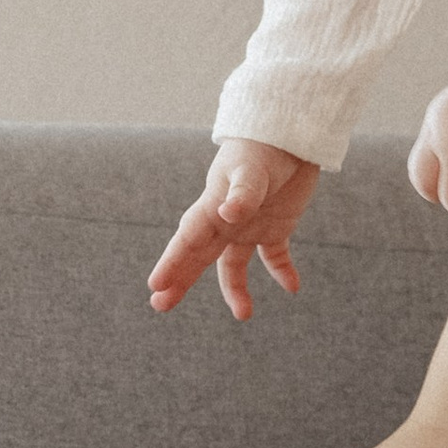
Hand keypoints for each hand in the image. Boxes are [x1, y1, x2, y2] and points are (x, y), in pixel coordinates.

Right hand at [149, 141, 319, 320]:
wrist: (289, 132)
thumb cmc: (263, 146)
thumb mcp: (252, 169)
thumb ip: (242, 193)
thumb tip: (228, 214)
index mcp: (213, 205)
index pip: (187, 239)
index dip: (171, 263)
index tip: (155, 286)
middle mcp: (225, 220)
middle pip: (198, 256)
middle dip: (180, 280)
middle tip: (159, 306)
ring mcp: (249, 226)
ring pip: (233, 264)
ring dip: (236, 290)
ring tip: (244, 314)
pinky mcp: (275, 227)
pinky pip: (275, 256)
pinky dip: (282, 272)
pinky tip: (292, 287)